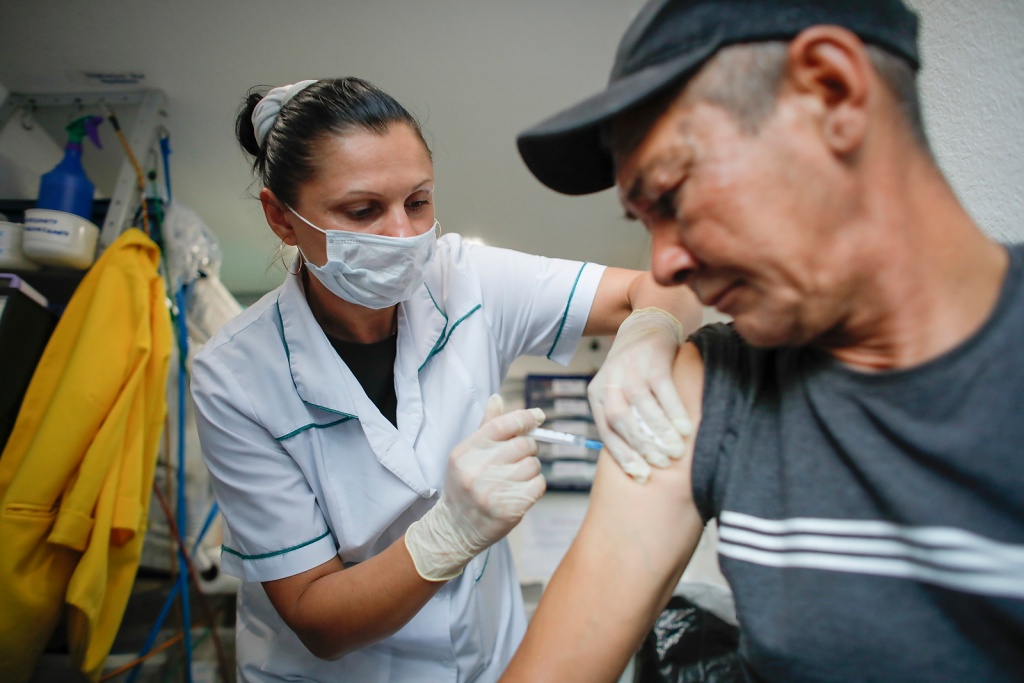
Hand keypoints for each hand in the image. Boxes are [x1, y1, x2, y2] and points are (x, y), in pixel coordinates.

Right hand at [405, 394, 545, 580]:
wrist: (455, 528)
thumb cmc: (464, 486)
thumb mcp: (467, 455)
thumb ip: (486, 428)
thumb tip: (498, 398)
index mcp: (466, 452)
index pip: (502, 425)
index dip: (524, 417)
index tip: (538, 416)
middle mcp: (477, 470)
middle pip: (523, 444)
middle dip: (528, 447)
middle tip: (521, 456)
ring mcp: (493, 491)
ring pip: (534, 465)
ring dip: (531, 468)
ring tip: (517, 477)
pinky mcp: (509, 508)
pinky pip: (538, 485)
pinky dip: (535, 485)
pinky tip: (521, 490)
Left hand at [588, 308, 692, 482]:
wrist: (648, 324)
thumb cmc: (636, 368)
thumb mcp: (620, 390)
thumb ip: (625, 418)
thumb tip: (640, 462)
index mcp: (597, 393)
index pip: (605, 430)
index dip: (623, 455)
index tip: (641, 476)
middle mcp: (610, 380)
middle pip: (620, 418)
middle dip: (640, 445)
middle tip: (661, 465)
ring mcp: (631, 368)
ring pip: (641, 406)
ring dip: (659, 432)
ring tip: (675, 451)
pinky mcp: (653, 359)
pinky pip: (663, 390)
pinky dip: (674, 411)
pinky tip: (685, 429)